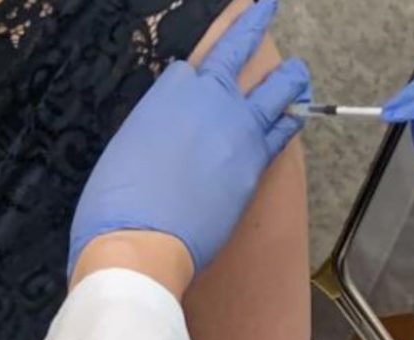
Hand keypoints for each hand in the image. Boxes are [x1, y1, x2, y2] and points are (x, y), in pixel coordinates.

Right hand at [68, 0, 310, 275]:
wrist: (140, 241)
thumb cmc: (114, 202)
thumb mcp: (123, 149)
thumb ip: (150, 132)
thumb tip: (164, 137)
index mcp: (167, 93)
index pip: (191, 66)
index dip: (196, 69)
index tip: (203, 62)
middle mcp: (207, 99)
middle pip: (237, 52)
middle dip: (253, 24)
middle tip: (265, 6)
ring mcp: (237, 130)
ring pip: (274, 89)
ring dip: (288, 75)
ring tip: (299, 69)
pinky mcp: (255, 164)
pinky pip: (282, 132)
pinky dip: (292, 118)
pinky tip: (299, 112)